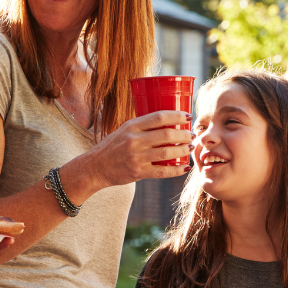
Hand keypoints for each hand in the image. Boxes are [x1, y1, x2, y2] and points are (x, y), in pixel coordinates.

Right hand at [78, 111, 192, 190]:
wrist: (95, 167)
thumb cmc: (112, 147)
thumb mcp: (124, 130)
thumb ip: (142, 127)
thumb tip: (168, 123)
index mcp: (131, 126)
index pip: (159, 117)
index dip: (177, 116)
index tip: (188, 116)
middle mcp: (134, 140)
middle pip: (166, 134)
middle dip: (184, 134)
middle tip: (192, 134)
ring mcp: (136, 157)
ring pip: (167, 152)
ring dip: (183, 150)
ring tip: (189, 148)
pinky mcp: (138, 172)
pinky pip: (162, 171)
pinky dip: (176, 170)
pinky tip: (184, 168)